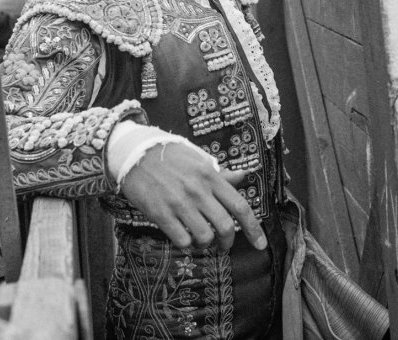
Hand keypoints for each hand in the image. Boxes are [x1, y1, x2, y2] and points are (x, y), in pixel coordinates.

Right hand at [120, 142, 267, 251]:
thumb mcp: (198, 159)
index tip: (261, 244)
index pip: (240, 206)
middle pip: (225, 227)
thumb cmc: (170, 156)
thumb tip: (244, 176)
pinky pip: (183, 240)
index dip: (254, 229)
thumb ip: (221, 174)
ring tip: (200, 237)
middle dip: (228, 241)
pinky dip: (186, 243)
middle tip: (223, 244)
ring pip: (205, 237)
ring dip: (205, 243)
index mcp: (210, 176)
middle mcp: (198, 191)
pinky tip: (182, 234)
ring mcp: (180, 203)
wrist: (136, 154)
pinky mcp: (161, 214)